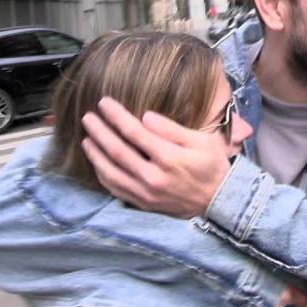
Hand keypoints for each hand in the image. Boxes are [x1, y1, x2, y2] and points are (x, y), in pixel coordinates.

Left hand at [81, 97, 230, 216]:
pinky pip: (115, 189)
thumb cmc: (213, 165)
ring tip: (87, 137)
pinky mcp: (143, 203)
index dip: (116, 116)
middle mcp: (153, 177)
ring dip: (95, 154)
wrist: (219, 200)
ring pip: (111, 172)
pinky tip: (98, 162)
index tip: (104, 103)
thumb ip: (172, 129)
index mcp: (169, 157)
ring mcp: (146, 193)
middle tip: (88, 117)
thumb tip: (145, 117)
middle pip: (117, 151)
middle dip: (100, 131)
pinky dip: (103, 174)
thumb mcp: (202, 141)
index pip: (134, 132)